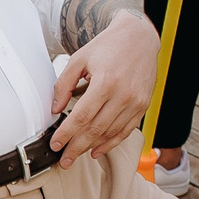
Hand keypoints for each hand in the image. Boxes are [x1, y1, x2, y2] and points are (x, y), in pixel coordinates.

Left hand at [49, 12, 155, 159]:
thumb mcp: (80, 58)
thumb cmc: (108, 46)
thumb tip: (55, 109)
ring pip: (111, 133)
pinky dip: (111, 143)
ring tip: (77, 155)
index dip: (67, 134)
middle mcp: (123, 95)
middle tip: (64, 160)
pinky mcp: (143, 106)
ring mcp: (135, 102)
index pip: (81, 116)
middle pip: (95, 129)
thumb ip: (64, 84)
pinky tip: (97, 150)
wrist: (139, 38)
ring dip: (92, 147)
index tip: (56, 145)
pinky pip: (126, 130)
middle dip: (77, 147)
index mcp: (105, 82)